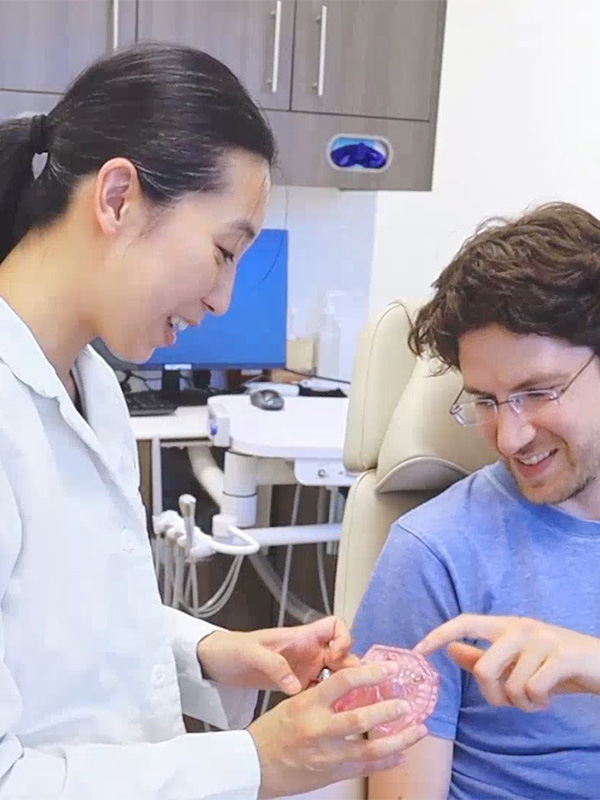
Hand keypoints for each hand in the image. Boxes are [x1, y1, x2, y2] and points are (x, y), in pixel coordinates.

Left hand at [197, 616, 357, 694]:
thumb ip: (274, 666)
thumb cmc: (232, 649)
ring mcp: (303, 669)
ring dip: (343, 687)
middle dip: (351, 668)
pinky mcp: (296, 685)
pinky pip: (320, 690)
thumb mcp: (251, 654)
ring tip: (347, 706)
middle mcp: (307, 651)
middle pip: (342, 654)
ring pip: (335, 674)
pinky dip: (328, 699)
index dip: (343, 638)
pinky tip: (329, 714)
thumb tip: (295, 686)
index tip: (338, 656)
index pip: (334, 626)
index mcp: (300, 637)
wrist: (215, 662)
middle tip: (351, 690)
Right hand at [247, 661, 427, 797]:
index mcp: (308, 704)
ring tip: (418, 730)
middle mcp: (319, 729)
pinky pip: (365, 767)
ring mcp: (327, 755)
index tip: (390, 668)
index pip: (345, 682)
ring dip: (399, 739)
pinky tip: (401, 754)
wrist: (255, 765)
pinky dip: (386, 761)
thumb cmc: (272, 731)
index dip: (371, 673)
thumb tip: (354, 687)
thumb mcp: (294, 703)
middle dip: (390, 710)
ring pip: (371, 748)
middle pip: (362, 718)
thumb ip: (323, 696)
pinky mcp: (331, 774)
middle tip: (408, 703)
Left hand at [415, 613, 599, 710]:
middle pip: (484, 669)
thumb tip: (449, 649)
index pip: (464, 622)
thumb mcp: (518, 660)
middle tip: (513, 701)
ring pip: (511, 686)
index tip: (417, 651)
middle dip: (495, 697)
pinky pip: (533, 690)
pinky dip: (539, 703)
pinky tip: (549, 697)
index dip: (438, 634)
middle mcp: (520, 627)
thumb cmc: (556, 665)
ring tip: (538, 697)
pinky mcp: (562, 655)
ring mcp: (542, 639)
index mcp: (506, 625)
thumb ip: (483, 655)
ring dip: (524, 704)